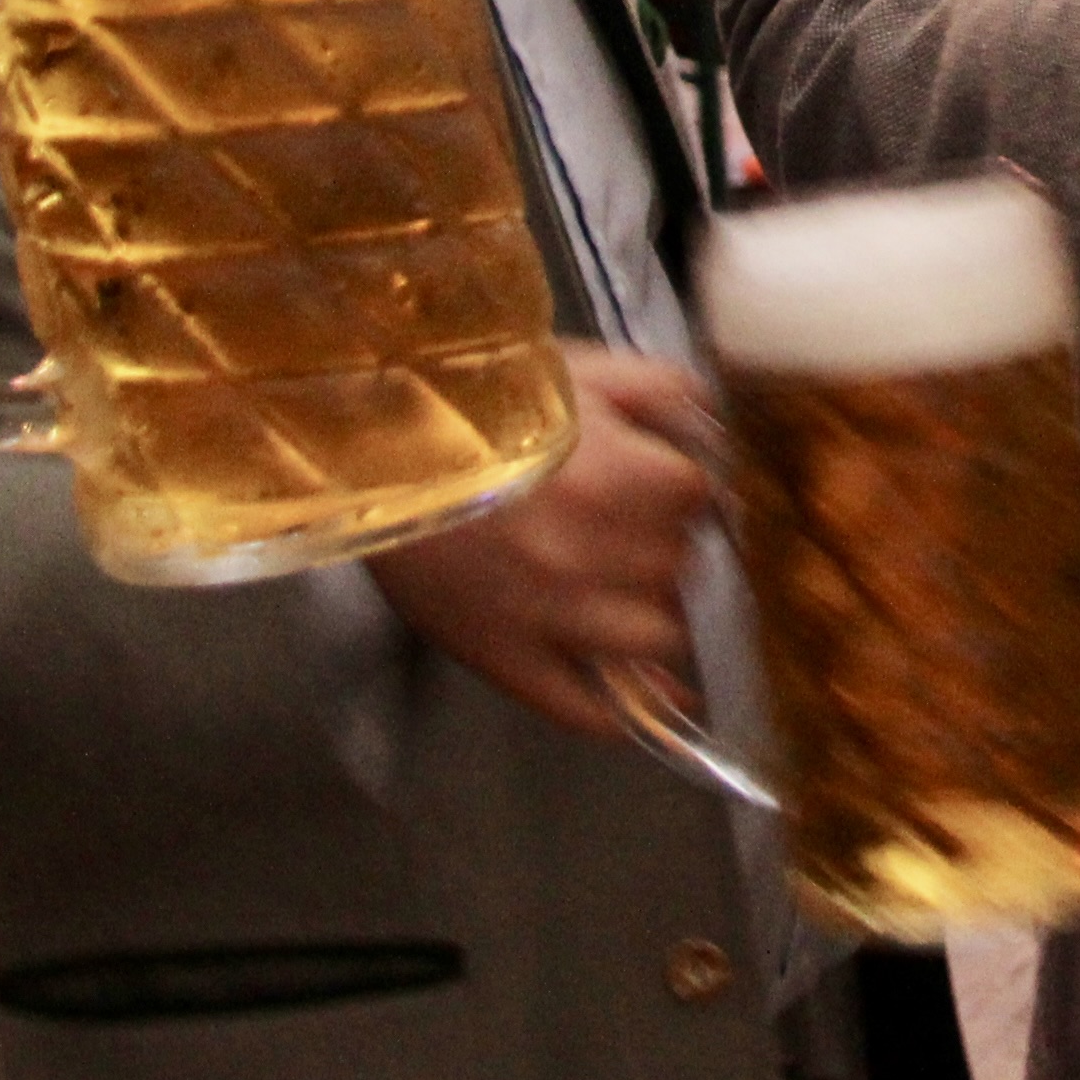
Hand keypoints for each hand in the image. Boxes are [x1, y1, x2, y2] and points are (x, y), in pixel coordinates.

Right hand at [368, 348, 716, 737]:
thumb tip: (713, 428)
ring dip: (655, 621)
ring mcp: (550, 614)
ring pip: (653, 642)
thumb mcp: (577, 370)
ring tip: (633, 601)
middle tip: (634, 535)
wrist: (366, 447)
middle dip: (666, 550)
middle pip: (680, 570)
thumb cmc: (468, 401)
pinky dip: (622, 710)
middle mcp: (594, 554)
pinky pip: (585, 707)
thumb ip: (661, 390)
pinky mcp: (506, 658)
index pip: (699, 502)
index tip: (668, 489)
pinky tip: (640, 698)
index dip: (684, 492)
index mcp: (618, 478)